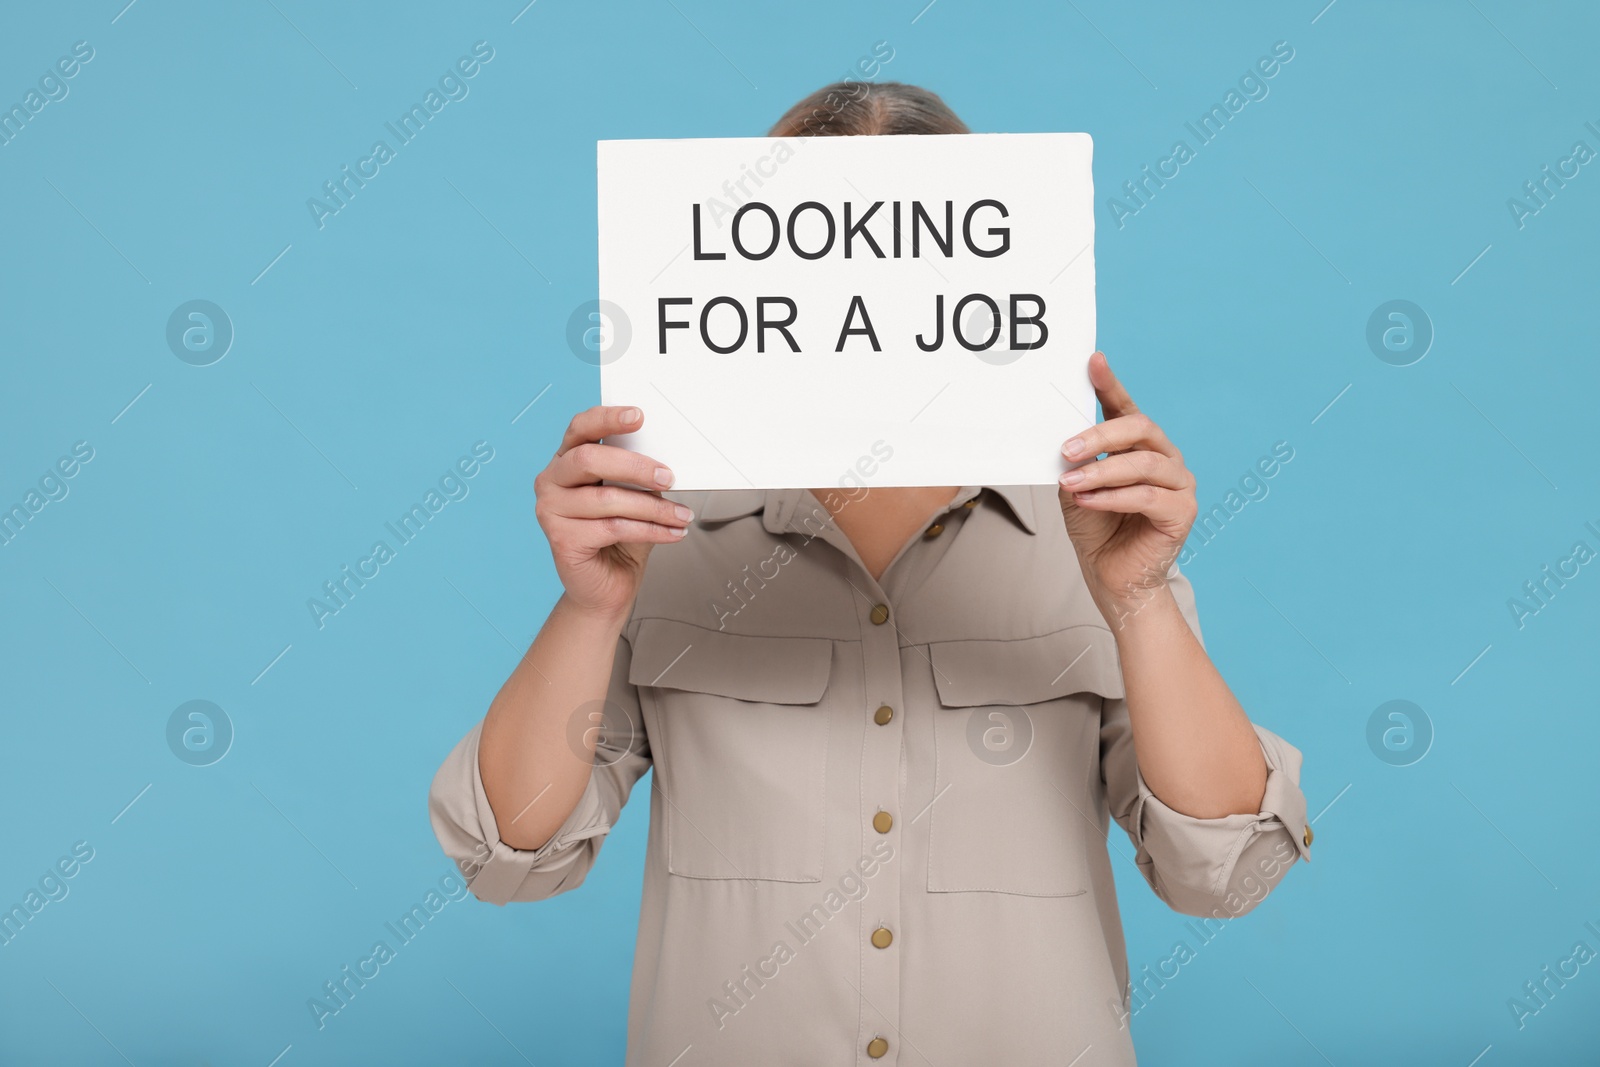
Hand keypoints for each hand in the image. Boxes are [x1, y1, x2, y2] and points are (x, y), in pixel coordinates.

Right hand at [534, 405, 692, 620]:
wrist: (606, 588)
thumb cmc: (618, 539)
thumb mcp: (632, 496)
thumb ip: (636, 474)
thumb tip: (665, 458)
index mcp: (566, 460)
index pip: (581, 428)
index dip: (608, 418)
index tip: (638, 416)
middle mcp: (552, 481)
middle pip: (590, 459)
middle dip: (636, 466)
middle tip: (669, 476)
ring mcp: (550, 510)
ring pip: (607, 498)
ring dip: (653, 507)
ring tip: (680, 515)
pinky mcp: (561, 539)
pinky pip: (613, 527)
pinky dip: (650, 530)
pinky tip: (671, 532)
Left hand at [1057, 352, 1197, 623]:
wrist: (1112, 578)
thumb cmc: (1097, 530)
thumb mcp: (1076, 487)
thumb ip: (1076, 461)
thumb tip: (1062, 437)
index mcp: (1140, 446)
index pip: (1125, 409)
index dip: (1110, 385)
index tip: (1093, 362)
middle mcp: (1165, 458)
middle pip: (1140, 429)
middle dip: (1101, 435)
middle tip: (1068, 448)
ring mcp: (1179, 484)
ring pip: (1142, 463)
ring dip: (1101, 471)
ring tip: (1071, 482)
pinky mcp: (1182, 512)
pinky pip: (1147, 496)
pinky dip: (1113, 497)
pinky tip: (1087, 501)